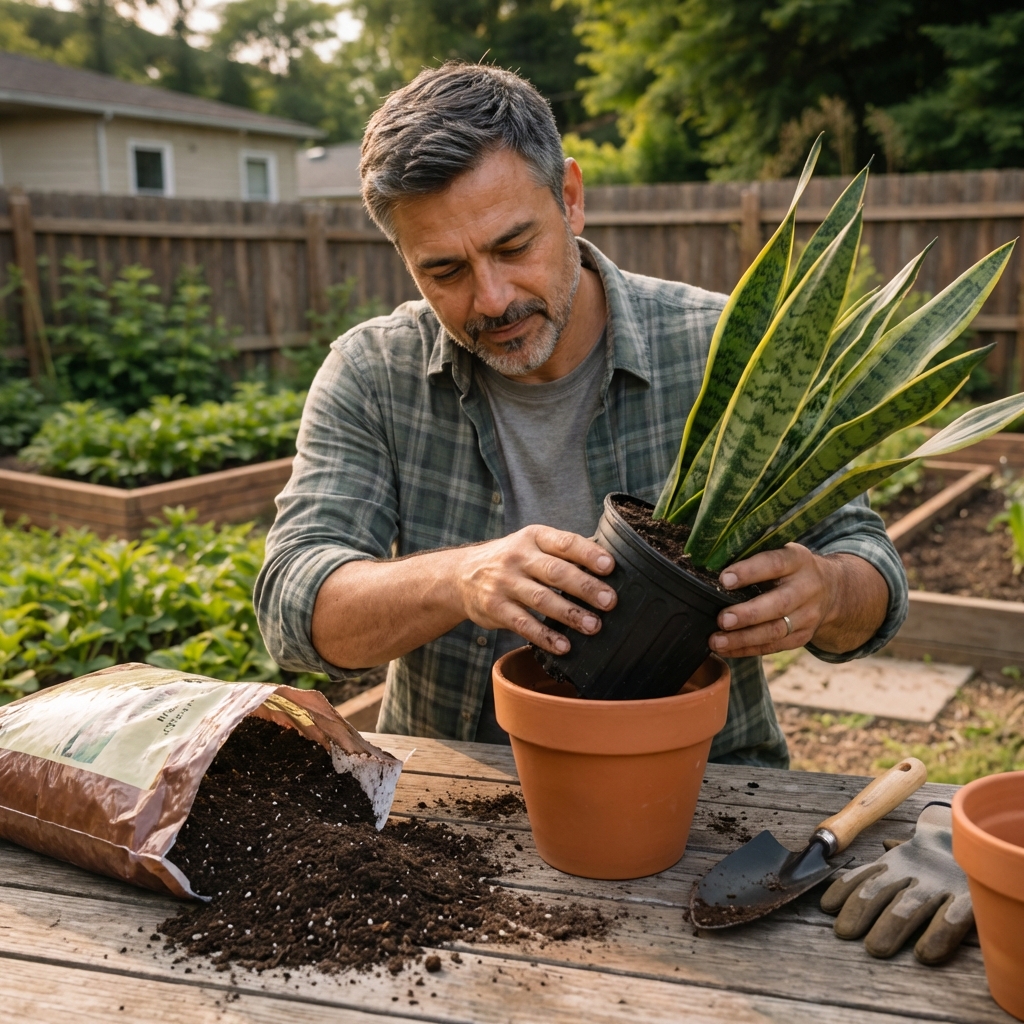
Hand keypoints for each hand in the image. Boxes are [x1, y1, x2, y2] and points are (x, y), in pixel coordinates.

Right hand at [455, 526, 616, 654]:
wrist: (461, 575)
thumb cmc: (512, 560)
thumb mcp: (532, 545)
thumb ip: (562, 552)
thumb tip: (608, 564)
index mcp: (533, 537)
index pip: (564, 542)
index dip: (587, 553)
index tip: (609, 566)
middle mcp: (518, 557)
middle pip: (555, 572)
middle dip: (585, 587)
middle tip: (610, 601)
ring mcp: (504, 583)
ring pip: (541, 599)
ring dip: (569, 614)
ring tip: (593, 626)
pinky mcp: (495, 608)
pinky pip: (523, 624)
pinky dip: (544, 636)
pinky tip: (564, 646)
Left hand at [708, 544, 885, 658]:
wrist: (831, 589)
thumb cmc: (789, 568)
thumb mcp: (781, 553)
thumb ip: (754, 558)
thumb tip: (710, 565)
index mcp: (798, 560)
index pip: (774, 564)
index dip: (749, 572)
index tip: (724, 579)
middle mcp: (807, 588)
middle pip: (778, 604)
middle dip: (748, 614)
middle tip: (722, 619)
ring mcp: (808, 615)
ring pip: (776, 630)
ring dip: (743, 638)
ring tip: (716, 640)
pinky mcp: (803, 636)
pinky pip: (774, 646)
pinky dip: (748, 649)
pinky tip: (726, 649)